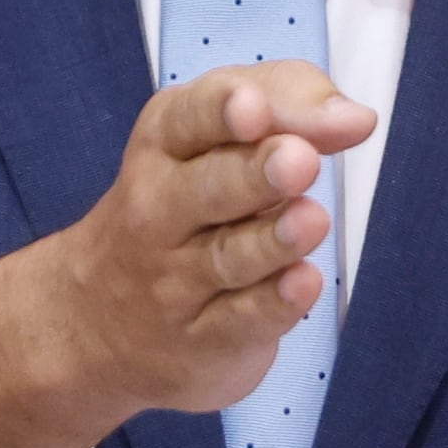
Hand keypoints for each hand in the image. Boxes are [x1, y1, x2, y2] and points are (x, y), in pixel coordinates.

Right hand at [0, 62, 374, 447]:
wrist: (92, 322)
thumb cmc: (181, 204)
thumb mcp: (221, 133)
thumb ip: (290, 106)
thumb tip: (355, 118)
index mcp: (165, 144)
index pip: (188, 119)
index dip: (222, 111)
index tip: (252, 106)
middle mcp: (160, 210)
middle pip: (209, 188)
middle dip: (255, 172)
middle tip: (298, 161)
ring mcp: (176, 281)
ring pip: (228, 257)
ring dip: (273, 241)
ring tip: (311, 221)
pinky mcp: (203, 341)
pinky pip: (240, 320)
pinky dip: (274, 304)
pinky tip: (304, 284)